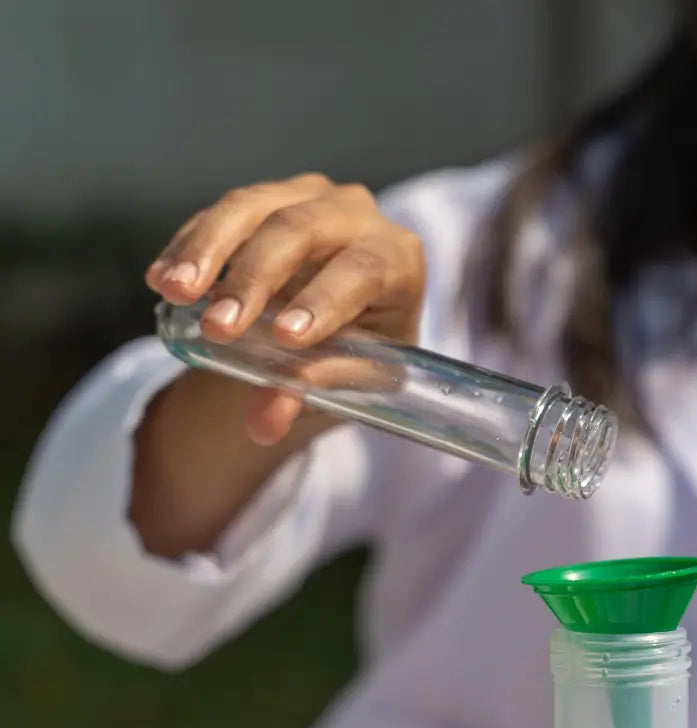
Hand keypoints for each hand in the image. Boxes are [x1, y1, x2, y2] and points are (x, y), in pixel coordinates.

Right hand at [146, 172, 424, 444]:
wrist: (340, 326)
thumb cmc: (358, 354)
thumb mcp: (346, 381)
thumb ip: (309, 394)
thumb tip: (264, 422)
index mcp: (398, 259)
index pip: (365, 271)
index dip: (325, 300)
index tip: (285, 338)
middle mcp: (358, 216)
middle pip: (302, 230)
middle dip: (254, 278)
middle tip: (216, 328)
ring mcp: (307, 197)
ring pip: (252, 208)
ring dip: (207, 251)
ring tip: (173, 294)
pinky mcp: (263, 198)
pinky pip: (221, 213)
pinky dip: (188, 246)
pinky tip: (161, 280)